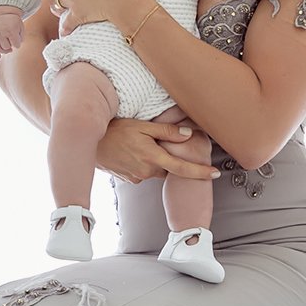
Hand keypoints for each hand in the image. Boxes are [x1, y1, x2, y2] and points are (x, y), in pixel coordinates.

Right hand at [0, 6, 24, 56]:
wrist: (3, 13)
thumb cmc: (14, 22)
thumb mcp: (21, 27)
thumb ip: (21, 38)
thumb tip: (12, 49)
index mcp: (11, 29)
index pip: (16, 45)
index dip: (18, 44)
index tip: (18, 40)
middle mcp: (0, 31)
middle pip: (6, 47)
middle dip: (11, 46)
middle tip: (12, 41)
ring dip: (3, 51)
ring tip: (8, 49)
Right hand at [96, 117, 221, 186]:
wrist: (89, 142)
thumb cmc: (115, 130)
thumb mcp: (142, 126)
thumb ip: (167, 132)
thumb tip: (188, 134)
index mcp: (153, 157)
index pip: (182, 168)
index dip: (201, 172)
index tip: (215, 174)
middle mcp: (147, 171)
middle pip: (168, 168)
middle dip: (169, 158)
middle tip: (157, 142)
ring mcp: (137, 177)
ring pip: (156, 170)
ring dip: (154, 159)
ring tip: (139, 144)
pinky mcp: (129, 179)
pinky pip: (143, 172)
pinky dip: (143, 163)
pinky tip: (132, 151)